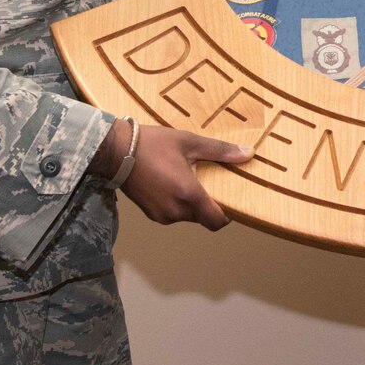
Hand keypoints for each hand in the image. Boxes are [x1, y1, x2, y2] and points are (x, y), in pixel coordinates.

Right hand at [95, 122, 245, 230]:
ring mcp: (162, 215)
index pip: (217, 222)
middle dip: (209, 205)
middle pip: (203, 218)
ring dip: (192, 205)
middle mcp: (176, 211)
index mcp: (189, 195)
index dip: (228, 215)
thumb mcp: (189, 142)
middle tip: (210, 183)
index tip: (231, 201)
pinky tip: (173, 184)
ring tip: (189, 180)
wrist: (115, 151)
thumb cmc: (153, 144)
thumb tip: (249, 153)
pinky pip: (173, 214)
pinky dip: (178, 204)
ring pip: (188, 217)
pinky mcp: (150, 215)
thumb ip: (220, 151)